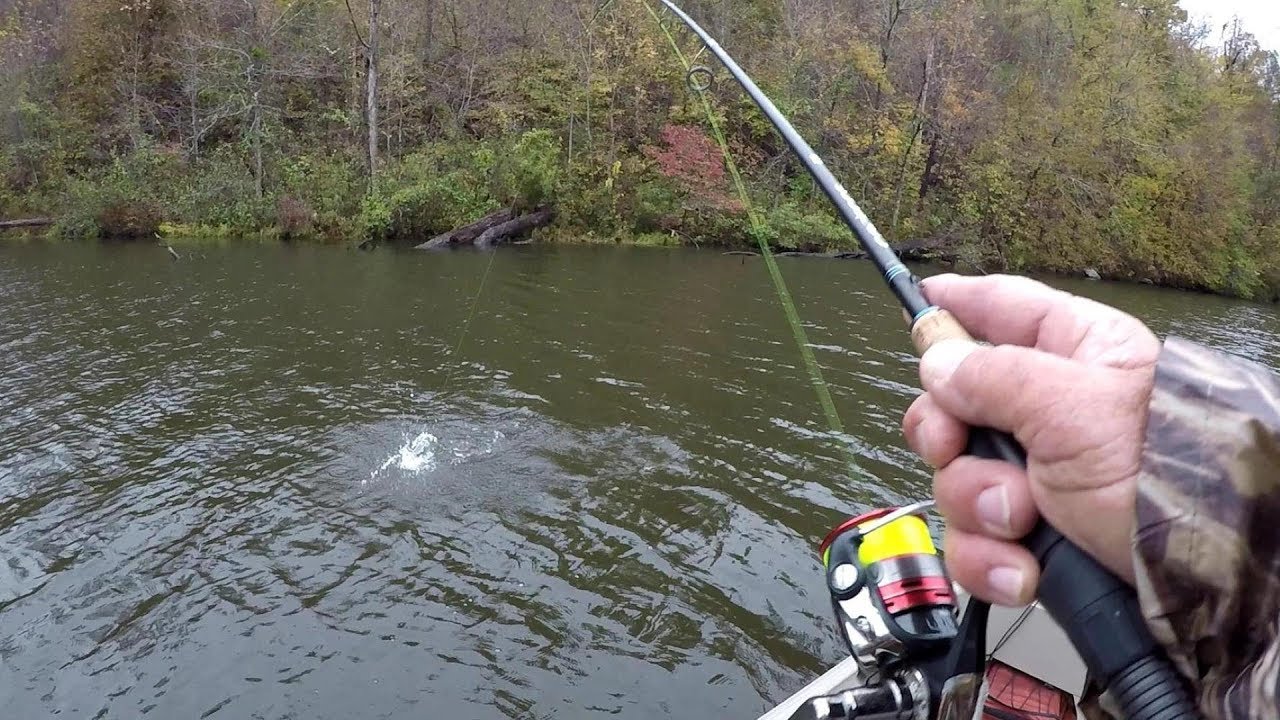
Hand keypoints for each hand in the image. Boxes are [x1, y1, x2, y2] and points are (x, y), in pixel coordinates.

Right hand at [902, 274, 1160, 605]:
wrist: (1204, 575)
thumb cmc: (1166, 473)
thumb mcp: (1075, 407)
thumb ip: (994, 376)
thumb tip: (937, 362)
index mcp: (1073, 355)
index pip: (1003, 309)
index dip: (956, 303)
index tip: (918, 296)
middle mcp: (1050, 412)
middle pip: (953, 406)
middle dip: (949, 440)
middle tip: (959, 448)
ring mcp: (1039, 478)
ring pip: (957, 480)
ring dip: (979, 507)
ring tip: (1024, 519)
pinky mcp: (1033, 537)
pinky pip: (974, 543)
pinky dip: (990, 560)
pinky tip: (1022, 566)